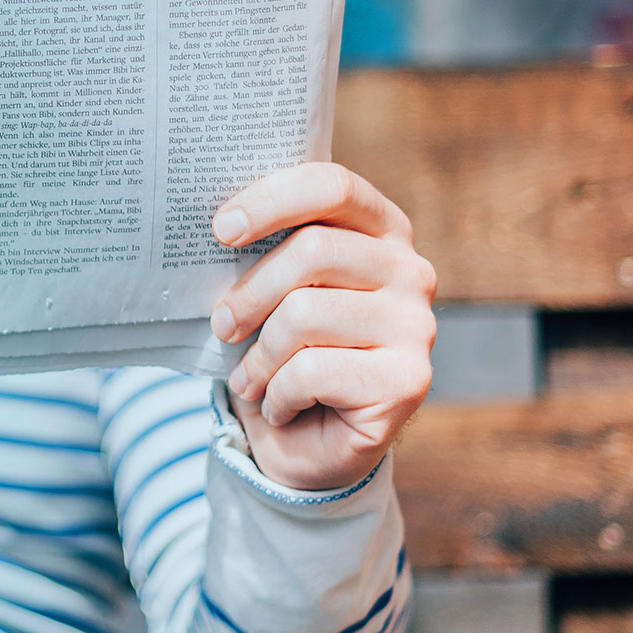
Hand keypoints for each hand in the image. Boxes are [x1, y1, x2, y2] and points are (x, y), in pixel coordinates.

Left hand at [208, 162, 435, 490]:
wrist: (306, 445)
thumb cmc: (282, 353)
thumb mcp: (268, 294)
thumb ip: (261, 253)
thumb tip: (215, 225)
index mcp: (380, 231)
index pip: (332, 187)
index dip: (273, 200)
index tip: (221, 229)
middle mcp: (410, 271)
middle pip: (313, 250)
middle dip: (250, 293)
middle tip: (221, 326)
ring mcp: (417, 326)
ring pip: (305, 314)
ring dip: (259, 356)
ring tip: (250, 378)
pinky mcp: (409, 380)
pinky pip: (312, 370)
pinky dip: (277, 394)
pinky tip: (280, 406)